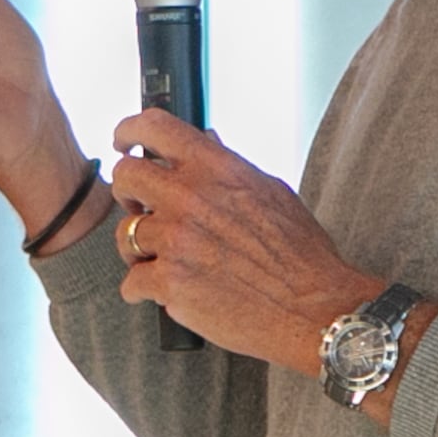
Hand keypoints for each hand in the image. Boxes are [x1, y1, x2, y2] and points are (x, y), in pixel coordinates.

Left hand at [106, 111, 386, 374]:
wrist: (313, 308)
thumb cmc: (301, 255)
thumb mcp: (272, 192)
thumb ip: (230, 166)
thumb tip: (207, 141)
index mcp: (217, 168)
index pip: (154, 128)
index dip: (130, 131)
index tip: (123, 142)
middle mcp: (191, 197)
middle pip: (124, 177)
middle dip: (129, 194)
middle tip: (142, 210)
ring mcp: (176, 240)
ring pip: (125, 234)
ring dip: (139, 249)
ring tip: (164, 261)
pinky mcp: (168, 282)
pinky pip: (132, 282)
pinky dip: (145, 291)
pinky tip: (168, 293)